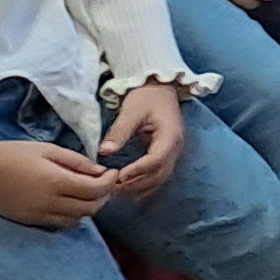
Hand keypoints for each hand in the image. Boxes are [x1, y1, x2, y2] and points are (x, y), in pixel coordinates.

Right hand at [0, 130, 118, 229]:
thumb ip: (76, 161)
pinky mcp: (30, 222)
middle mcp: (50, 203)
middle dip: (104, 196)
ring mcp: (39, 216)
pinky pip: (60, 225)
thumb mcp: (47, 150)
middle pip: (91, 208)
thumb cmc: (12, 154)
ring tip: (89, 192)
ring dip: (89, 208)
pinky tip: (71, 202)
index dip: (110, 182)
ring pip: (77, 219)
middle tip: (105, 182)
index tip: (112, 172)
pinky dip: (73, 216)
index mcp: (55, 182)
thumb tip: (100, 171)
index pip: (96, 190)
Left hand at [98, 80, 188, 199]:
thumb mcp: (131, 110)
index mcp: (170, 136)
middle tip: (112, 188)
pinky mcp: (167, 155)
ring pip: (159, 178)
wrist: (160, 89)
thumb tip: (104, 152)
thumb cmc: (146, 96)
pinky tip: (128, 188)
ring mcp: (173, 153)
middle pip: (159, 174)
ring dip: (139, 187)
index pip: (156, 160)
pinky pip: (158, 176)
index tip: (117, 177)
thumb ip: (119, 131)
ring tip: (117, 190)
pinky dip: (144, 184)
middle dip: (136, 183)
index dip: (137, 171)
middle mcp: (176, 148)